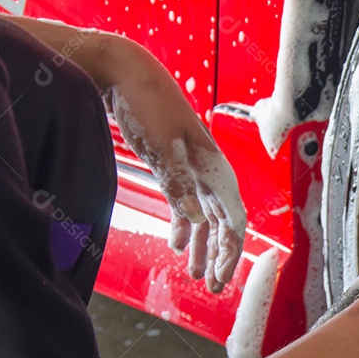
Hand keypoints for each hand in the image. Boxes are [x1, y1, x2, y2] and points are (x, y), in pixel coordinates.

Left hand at [101, 39, 245, 291]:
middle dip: (219, 256)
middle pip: (223, 224)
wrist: (125, 71)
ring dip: (202, 246)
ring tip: (196, 275)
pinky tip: (176, 244)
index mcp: (215, 167)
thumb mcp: (161, 146)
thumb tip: (193, 220)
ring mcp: (194, 170)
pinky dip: (185, 226)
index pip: (233, 218)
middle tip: (211, 287)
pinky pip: (187, 205)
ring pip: (205, 218)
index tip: (221, 276)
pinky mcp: (176, 168)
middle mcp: (210, 172)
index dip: (229, 251)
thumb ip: (178, 184)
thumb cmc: (147, 103)